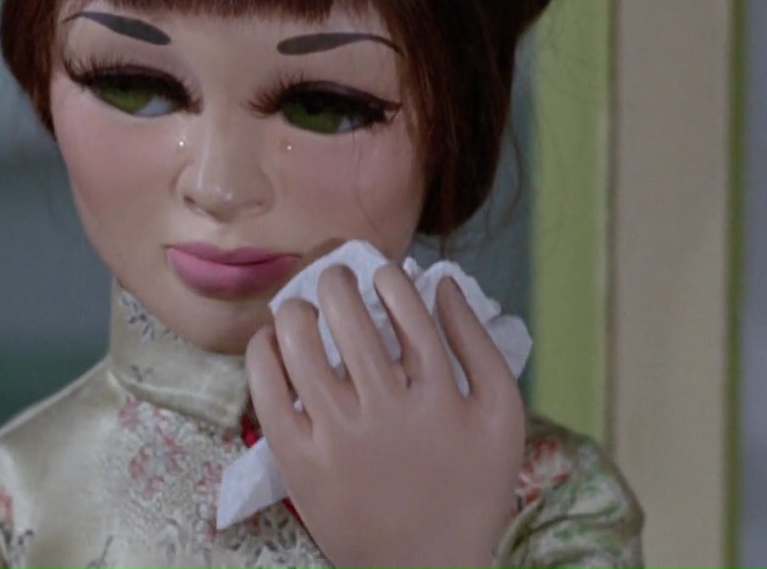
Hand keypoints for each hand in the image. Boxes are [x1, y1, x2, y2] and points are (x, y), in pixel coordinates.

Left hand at [244, 264, 525, 568]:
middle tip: (335, 279)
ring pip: (300, 341)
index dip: (387, 276)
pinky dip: (264, 353)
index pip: (404, 306)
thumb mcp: (502, 418)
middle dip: (336, 278)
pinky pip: (267, 390)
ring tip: (304, 308)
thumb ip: (479, 344)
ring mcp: (337, 436)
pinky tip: (272, 342)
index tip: (381, 274)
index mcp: (439, 394)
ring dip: (298, 307)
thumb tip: (442, 284)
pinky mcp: (299, 461)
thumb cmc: (470, 491)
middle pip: (347, 312)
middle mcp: (386, 409)